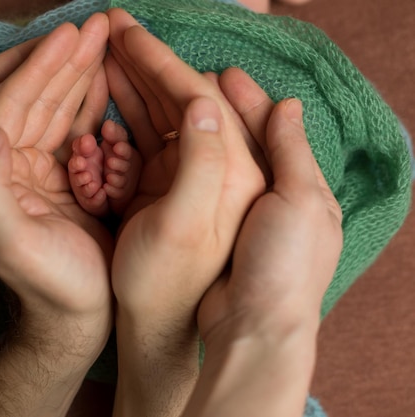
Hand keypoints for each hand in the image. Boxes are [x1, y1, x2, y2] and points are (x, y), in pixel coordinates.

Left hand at [0, 13, 111, 353]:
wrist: (63, 323)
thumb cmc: (32, 283)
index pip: (12, 100)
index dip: (42, 64)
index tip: (71, 33)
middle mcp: (8, 162)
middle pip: (37, 98)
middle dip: (67, 61)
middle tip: (99, 27)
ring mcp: (36, 172)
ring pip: (58, 113)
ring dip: (80, 78)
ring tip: (106, 46)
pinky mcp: (61, 185)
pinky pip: (75, 138)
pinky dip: (90, 111)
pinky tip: (106, 89)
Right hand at [104, 9, 264, 416]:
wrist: (243, 336)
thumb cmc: (269, 275)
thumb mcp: (277, 209)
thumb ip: (241, 150)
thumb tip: (217, 95)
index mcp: (248, 159)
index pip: (200, 96)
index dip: (162, 61)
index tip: (131, 31)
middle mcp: (223, 165)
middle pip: (179, 102)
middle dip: (146, 65)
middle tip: (113, 31)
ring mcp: (194, 184)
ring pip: (159, 124)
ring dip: (134, 90)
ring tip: (104, 60)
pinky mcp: (172, 203)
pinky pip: (147, 155)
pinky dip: (127, 129)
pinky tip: (108, 111)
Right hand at [198, 67, 342, 337]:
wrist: (252, 329)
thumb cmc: (282, 268)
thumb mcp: (299, 202)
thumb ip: (291, 153)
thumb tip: (290, 104)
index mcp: (297, 186)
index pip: (271, 130)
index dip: (248, 100)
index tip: (223, 73)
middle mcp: (267, 198)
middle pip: (240, 140)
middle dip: (219, 108)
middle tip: (192, 77)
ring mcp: (235, 215)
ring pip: (213, 160)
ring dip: (195, 131)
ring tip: (173, 104)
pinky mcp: (209, 230)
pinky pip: (194, 185)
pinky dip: (180, 161)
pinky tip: (162, 146)